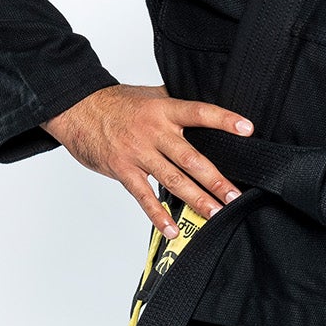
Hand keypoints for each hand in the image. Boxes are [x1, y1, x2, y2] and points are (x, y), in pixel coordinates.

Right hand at [42, 85, 253, 238]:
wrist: (77, 109)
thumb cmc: (116, 103)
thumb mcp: (150, 96)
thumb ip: (175, 105)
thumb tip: (204, 109)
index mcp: (164, 110)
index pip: (200, 112)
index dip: (224, 119)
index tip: (247, 129)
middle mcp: (154, 132)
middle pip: (190, 157)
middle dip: (215, 179)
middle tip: (235, 196)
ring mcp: (138, 152)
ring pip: (172, 179)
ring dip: (196, 199)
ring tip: (215, 213)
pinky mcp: (123, 170)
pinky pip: (143, 196)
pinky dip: (158, 215)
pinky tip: (173, 229)